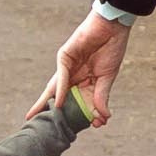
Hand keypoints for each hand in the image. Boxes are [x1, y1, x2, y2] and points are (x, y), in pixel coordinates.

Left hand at [30, 9, 130, 124]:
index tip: (94, 126)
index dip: (84, 114)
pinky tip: (60, 103)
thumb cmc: (111, 48)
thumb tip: (104, 117)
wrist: (113, 26)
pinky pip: (62, 76)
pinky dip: (62, 90)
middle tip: (42, 128)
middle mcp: (74, 75)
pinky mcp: (65, 56)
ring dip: (55, 106)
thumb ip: (102, 96)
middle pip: (62, 97)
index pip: (80, 101)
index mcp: (85, 80)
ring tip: (45, 120)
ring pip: (57, 89)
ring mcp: (68, 66)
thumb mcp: (107, 77)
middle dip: (54, 112)